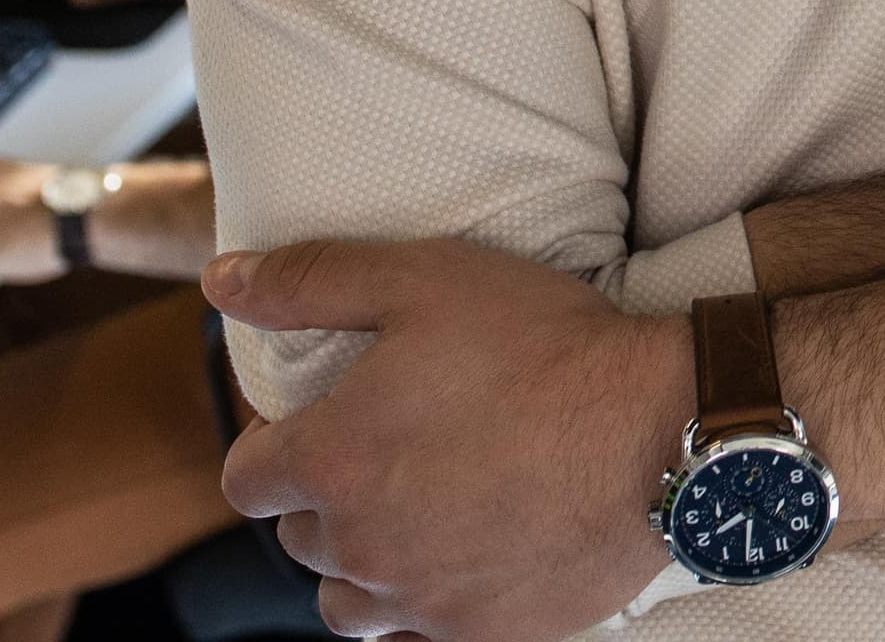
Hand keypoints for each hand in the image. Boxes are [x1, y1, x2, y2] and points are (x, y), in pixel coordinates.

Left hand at [210, 237, 683, 641]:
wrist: (661, 433)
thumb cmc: (547, 347)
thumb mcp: (426, 279)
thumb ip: (313, 280)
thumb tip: (222, 280)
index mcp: (334, 460)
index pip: (246, 480)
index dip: (271, 448)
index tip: (315, 424)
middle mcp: (361, 545)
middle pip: (300, 540)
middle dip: (326, 497)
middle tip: (388, 451)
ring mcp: (421, 600)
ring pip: (347, 604)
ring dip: (362, 564)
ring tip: (414, 516)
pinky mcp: (480, 633)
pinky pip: (418, 637)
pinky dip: (423, 605)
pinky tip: (462, 559)